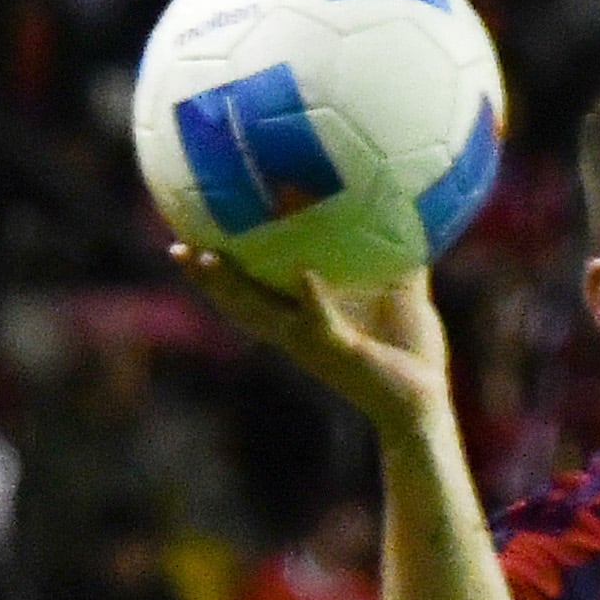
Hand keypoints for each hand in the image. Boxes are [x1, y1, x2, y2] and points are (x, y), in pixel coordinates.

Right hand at [169, 245, 450, 434]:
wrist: (423, 396)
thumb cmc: (408, 348)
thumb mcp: (398, 289)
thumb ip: (393, 252)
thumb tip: (400, 204)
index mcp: (300, 319)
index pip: (250, 291)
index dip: (219, 271)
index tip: (194, 240)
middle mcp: (295, 332)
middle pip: (236, 302)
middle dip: (204, 279)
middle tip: (176, 248)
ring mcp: (311, 342)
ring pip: (259, 313)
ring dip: (231, 287)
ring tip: (208, 258)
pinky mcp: (338, 350)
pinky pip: (320, 322)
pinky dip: (311, 299)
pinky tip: (304, 275)